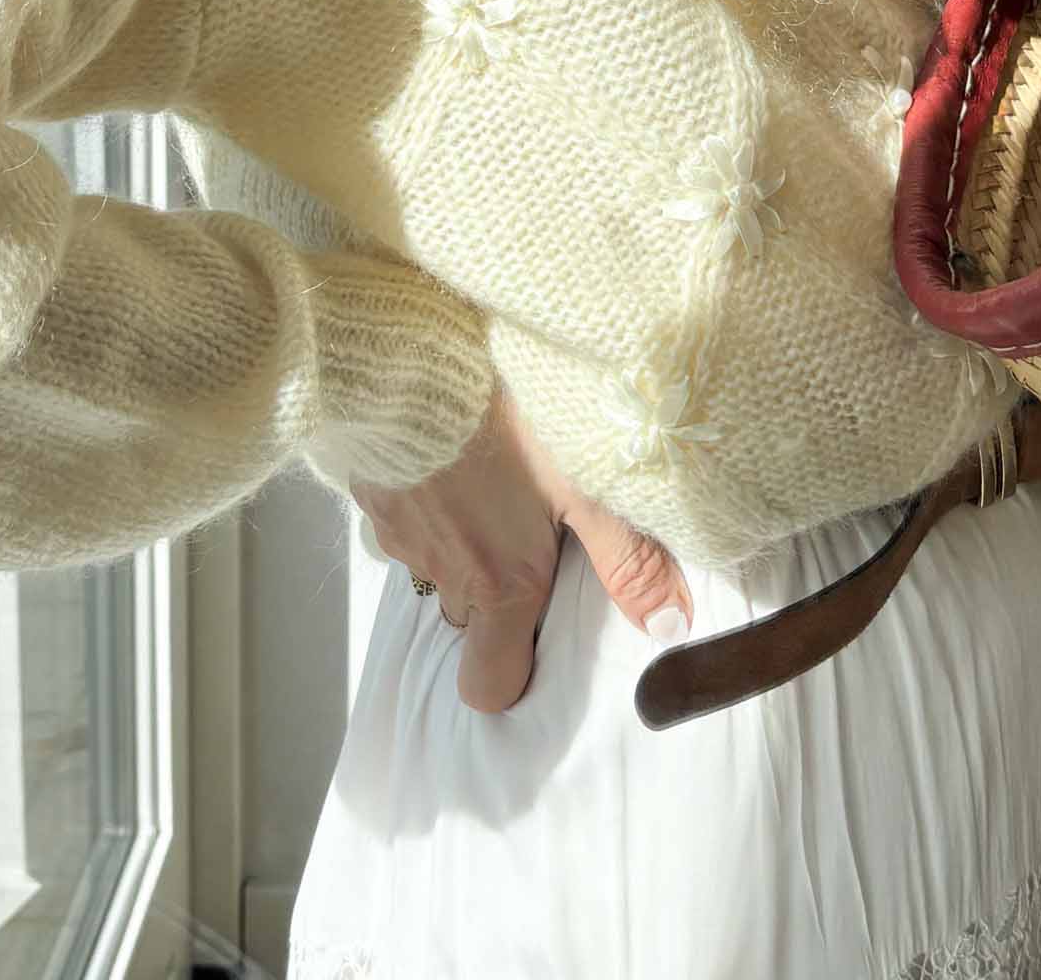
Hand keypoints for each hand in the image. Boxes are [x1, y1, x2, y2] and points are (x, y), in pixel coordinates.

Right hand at [350, 381, 693, 713]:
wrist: (412, 355)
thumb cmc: (509, 417)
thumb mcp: (588, 481)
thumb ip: (630, 559)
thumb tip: (672, 628)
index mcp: (499, 584)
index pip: (487, 686)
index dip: (512, 673)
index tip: (539, 630)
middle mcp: (444, 572)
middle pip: (468, 614)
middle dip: (497, 585)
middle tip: (532, 526)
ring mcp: (398, 532)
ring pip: (434, 560)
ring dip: (461, 536)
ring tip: (494, 475)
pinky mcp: (368, 489)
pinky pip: (401, 514)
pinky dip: (426, 496)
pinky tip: (453, 447)